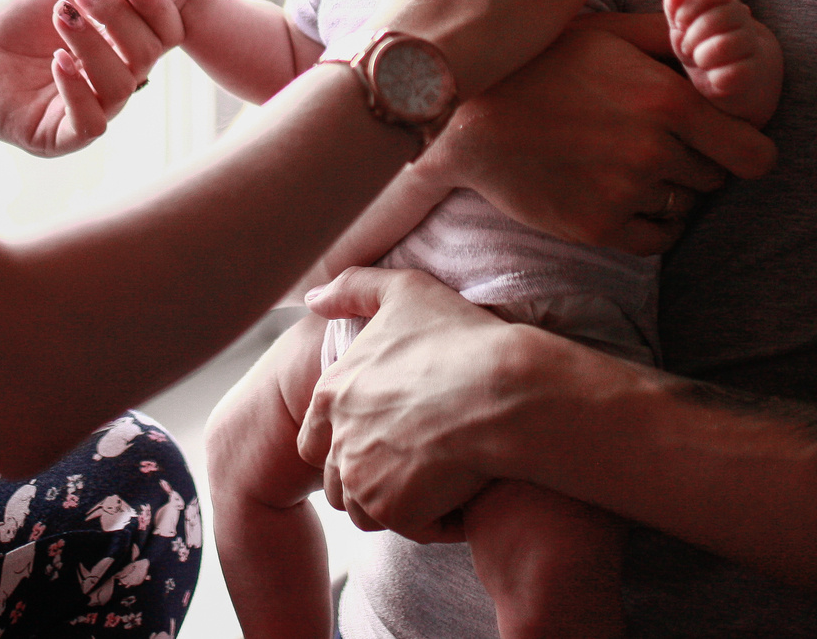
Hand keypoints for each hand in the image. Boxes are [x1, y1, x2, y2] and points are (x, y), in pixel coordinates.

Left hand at [0, 0, 185, 156]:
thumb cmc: (11, 22)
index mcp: (122, 46)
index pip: (165, 30)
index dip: (155, 3)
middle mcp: (113, 79)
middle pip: (149, 54)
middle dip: (118, 16)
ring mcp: (91, 109)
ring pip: (121, 85)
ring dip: (92, 44)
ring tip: (60, 16)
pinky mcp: (62, 136)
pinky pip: (91, 121)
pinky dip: (77, 88)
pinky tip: (56, 60)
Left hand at [297, 267, 543, 539]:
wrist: (504, 391)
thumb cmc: (461, 337)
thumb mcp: (405, 290)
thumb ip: (353, 287)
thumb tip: (312, 298)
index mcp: (332, 392)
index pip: (314, 438)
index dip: (346, 441)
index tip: (388, 435)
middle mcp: (337, 440)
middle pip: (337, 480)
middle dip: (368, 477)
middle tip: (416, 462)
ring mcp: (362, 479)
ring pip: (365, 510)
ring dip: (395, 502)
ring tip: (437, 480)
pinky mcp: (395, 511)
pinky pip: (409, 529)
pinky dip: (433, 519)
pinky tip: (461, 493)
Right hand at [422, 20, 776, 253]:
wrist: (470, 117)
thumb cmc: (542, 63)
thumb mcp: (607, 32)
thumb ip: (671, 39)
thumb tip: (718, 42)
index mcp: (667, 102)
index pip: (753, 154)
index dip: (746, 147)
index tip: (728, 142)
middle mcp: (653, 152)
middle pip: (715, 179)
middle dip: (699, 162)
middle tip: (660, 143)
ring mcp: (625, 195)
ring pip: (684, 207)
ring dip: (670, 190)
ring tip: (629, 164)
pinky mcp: (598, 229)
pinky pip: (656, 240)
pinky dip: (651, 223)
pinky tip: (625, 196)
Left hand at [666, 0, 784, 127]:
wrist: (735, 79)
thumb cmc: (702, 46)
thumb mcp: (683, 27)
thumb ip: (675, 7)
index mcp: (722, 0)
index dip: (688, 6)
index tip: (680, 23)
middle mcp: (742, 17)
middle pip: (714, 19)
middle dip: (691, 37)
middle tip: (687, 48)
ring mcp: (751, 43)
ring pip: (723, 46)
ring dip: (702, 57)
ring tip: (700, 61)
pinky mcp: (754, 70)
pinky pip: (730, 73)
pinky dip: (715, 78)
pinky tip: (715, 78)